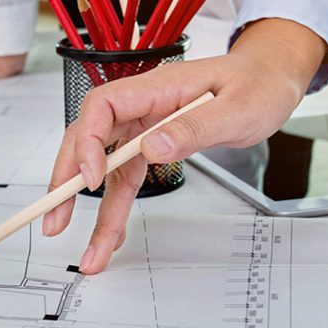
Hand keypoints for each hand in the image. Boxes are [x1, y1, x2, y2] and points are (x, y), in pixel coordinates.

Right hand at [43, 18, 327, 273]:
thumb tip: (152, 147)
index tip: (90, 179)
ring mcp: (145, 127)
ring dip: (90, 209)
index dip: (88, 142)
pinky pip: (125, 178)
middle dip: (66, 180)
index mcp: (157, 87)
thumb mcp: (237, 109)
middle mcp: (143, 106)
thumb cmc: (258, 84)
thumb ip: (194, 128)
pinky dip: (116, 208)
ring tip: (87, 248)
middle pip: (89, 140)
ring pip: (104, 168)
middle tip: (55, 219)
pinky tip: (113, 234)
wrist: (271, 79)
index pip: (102, 107)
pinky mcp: (153, 145)